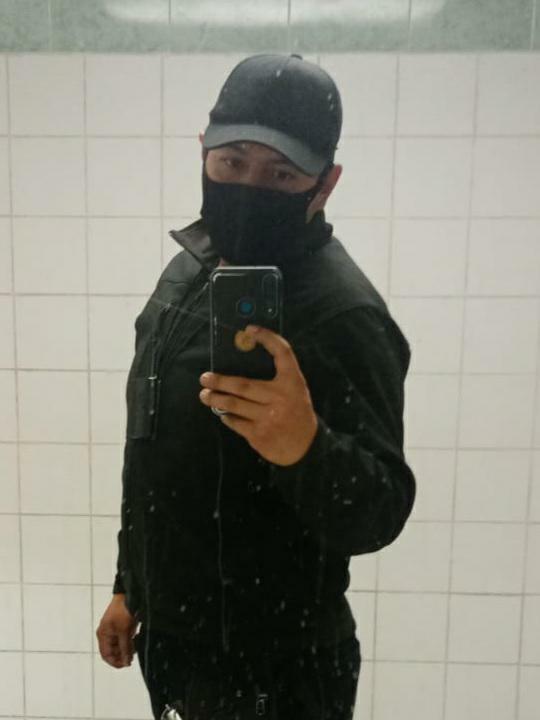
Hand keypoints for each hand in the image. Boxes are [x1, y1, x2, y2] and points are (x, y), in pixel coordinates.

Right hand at [96, 594, 138, 668]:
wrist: (130, 594)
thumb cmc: (123, 610)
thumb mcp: (124, 631)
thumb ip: (125, 648)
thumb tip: (126, 662)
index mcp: (103, 634)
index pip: (106, 655)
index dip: (115, 662)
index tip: (126, 664)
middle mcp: (107, 633)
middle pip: (113, 651)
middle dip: (123, 654)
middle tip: (133, 655)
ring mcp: (114, 629)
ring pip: (120, 645)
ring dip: (128, 648)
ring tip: (136, 646)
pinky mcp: (122, 626)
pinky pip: (125, 638)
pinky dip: (130, 641)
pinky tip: (136, 639)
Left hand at [199, 325, 317, 465]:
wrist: (306, 447)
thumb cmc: (297, 413)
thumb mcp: (295, 391)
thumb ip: (277, 378)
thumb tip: (243, 363)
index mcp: (292, 383)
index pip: (283, 353)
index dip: (268, 338)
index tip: (250, 329)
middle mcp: (280, 398)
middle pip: (243, 385)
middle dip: (221, 381)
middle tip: (205, 378)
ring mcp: (268, 417)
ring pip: (234, 405)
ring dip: (216, 399)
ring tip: (205, 395)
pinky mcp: (258, 435)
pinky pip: (236, 423)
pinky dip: (227, 417)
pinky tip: (223, 413)